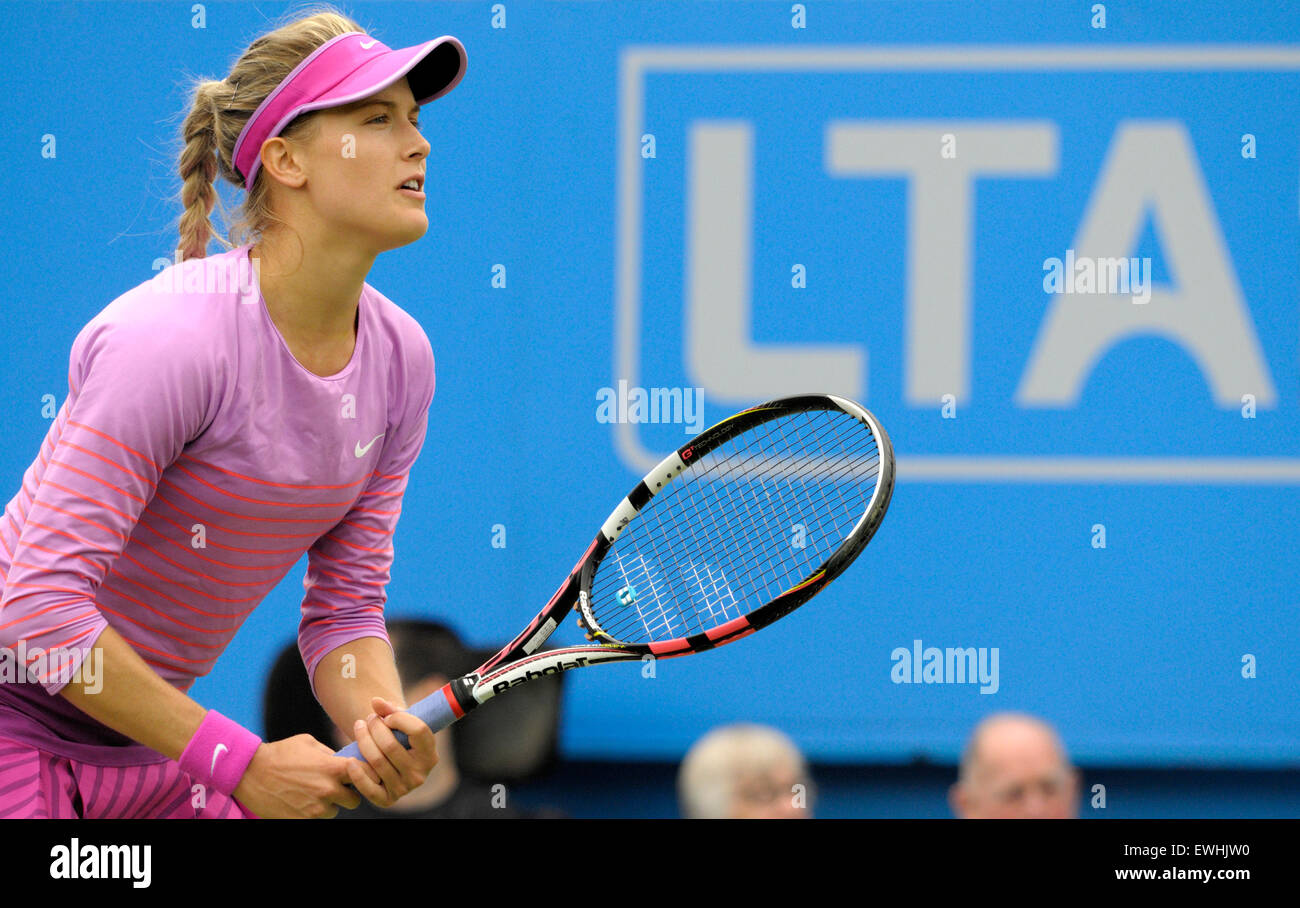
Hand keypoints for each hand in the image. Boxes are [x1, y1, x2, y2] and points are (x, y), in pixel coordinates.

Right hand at [232, 734, 360, 818]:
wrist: (249, 773)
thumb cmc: (279, 754)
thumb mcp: (308, 743)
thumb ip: (330, 754)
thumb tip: (345, 760)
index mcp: (332, 768)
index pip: (366, 774)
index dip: (365, 774)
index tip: (360, 774)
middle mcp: (328, 789)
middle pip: (354, 799)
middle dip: (347, 793)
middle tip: (335, 787)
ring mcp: (315, 808)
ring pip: (335, 811)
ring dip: (329, 804)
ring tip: (312, 793)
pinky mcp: (302, 820)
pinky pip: (317, 819)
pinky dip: (313, 813)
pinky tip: (301, 801)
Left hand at [346, 696, 438, 808]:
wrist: (394, 766)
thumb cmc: (400, 740)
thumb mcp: (402, 725)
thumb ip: (391, 710)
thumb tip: (375, 701)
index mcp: (430, 755)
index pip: (418, 730)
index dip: (399, 718)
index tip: (388, 715)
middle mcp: (420, 774)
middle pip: (391, 745)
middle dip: (375, 727)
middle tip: (369, 719)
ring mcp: (404, 788)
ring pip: (376, 761)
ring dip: (363, 740)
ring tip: (359, 727)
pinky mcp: (387, 800)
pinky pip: (369, 787)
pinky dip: (357, 773)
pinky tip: (350, 759)